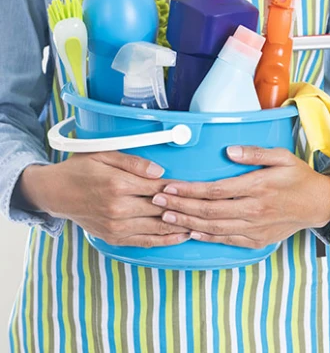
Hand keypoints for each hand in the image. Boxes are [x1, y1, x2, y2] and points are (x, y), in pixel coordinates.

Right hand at [19, 152, 189, 247]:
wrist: (55, 193)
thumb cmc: (80, 170)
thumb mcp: (105, 155)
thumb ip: (134, 163)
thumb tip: (160, 172)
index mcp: (118, 185)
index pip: (160, 188)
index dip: (181, 189)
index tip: (198, 188)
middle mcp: (118, 208)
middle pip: (162, 209)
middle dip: (186, 208)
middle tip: (208, 206)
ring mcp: (116, 226)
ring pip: (158, 228)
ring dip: (182, 226)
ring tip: (203, 222)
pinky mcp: (114, 238)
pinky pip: (146, 242)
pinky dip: (166, 240)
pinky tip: (182, 236)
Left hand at [152, 146, 329, 248]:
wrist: (319, 204)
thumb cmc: (299, 177)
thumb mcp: (283, 156)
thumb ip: (255, 153)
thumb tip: (229, 151)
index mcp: (258, 187)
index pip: (215, 190)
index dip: (189, 190)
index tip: (169, 186)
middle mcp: (254, 209)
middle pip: (209, 211)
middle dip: (180, 206)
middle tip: (157, 201)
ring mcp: (255, 227)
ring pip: (214, 228)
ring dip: (187, 222)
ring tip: (166, 216)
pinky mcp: (257, 240)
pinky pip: (227, 240)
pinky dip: (207, 237)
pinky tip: (191, 231)